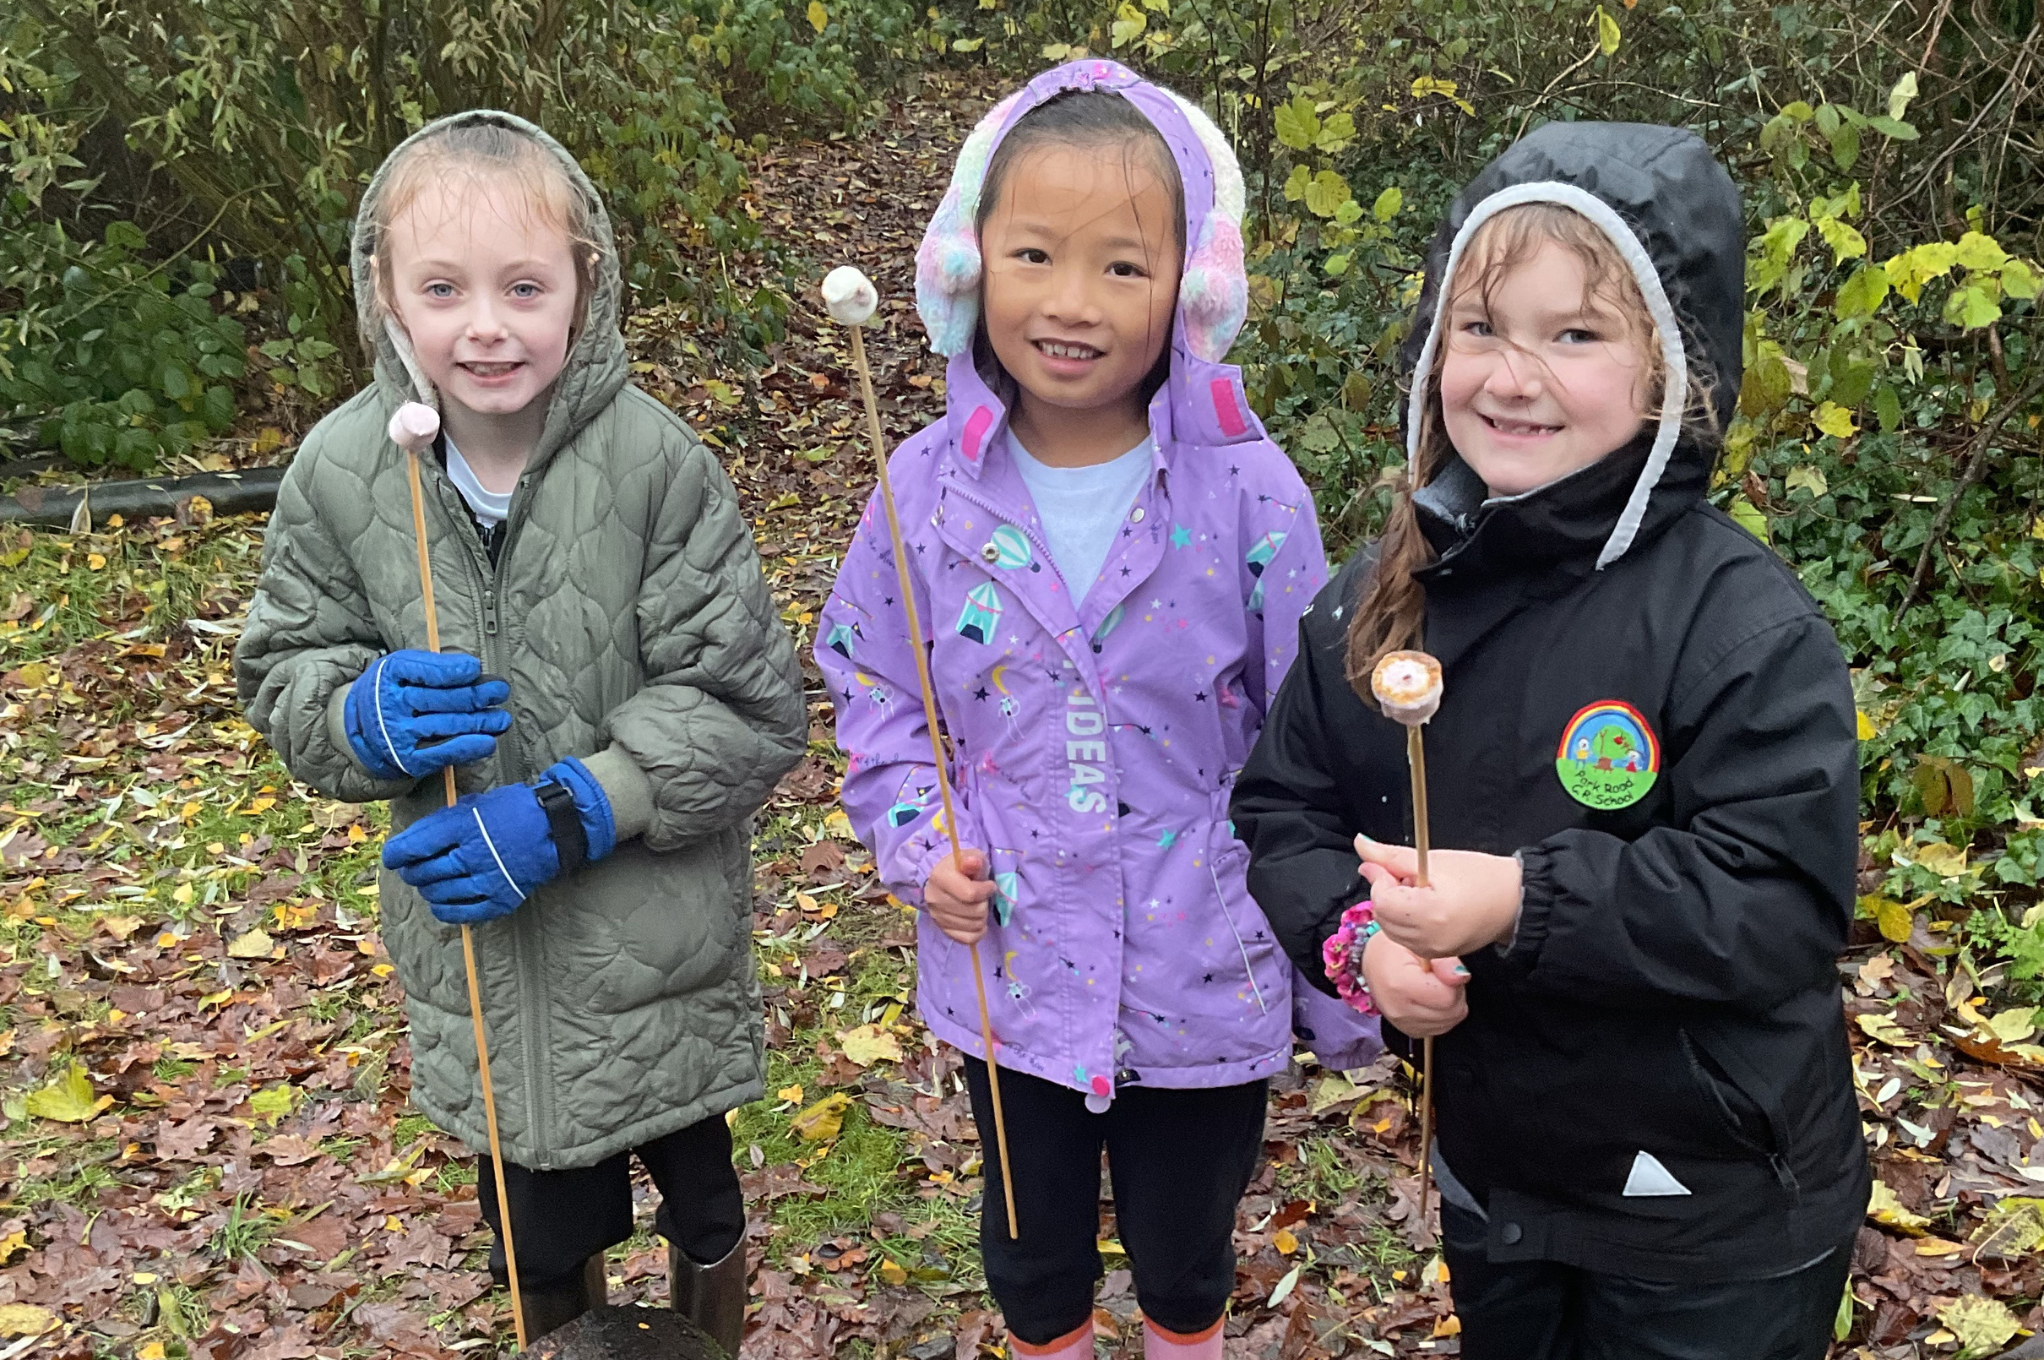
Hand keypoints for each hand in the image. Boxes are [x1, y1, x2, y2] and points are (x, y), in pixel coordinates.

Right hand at [345, 650, 510, 780]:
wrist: (366, 729)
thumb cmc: (397, 691)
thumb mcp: (406, 669)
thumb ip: (436, 667)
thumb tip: (476, 672)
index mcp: (389, 674)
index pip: (422, 671)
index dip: (450, 671)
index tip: (474, 669)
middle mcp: (390, 704)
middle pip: (439, 699)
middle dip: (475, 695)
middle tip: (501, 691)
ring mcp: (398, 734)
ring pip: (446, 725)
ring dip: (479, 722)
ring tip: (502, 718)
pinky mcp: (408, 759)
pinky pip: (442, 753)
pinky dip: (467, 748)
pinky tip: (487, 742)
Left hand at [383, 785, 552, 925]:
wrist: (556, 828)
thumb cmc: (514, 810)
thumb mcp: (477, 803)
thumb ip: (446, 821)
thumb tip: (413, 839)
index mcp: (466, 825)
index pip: (416, 845)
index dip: (396, 854)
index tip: (391, 857)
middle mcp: (474, 854)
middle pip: (424, 871)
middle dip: (411, 871)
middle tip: (412, 868)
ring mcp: (488, 880)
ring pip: (438, 893)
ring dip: (427, 888)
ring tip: (430, 881)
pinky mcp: (500, 899)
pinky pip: (460, 912)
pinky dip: (444, 909)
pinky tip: (441, 901)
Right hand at [924, 847, 994, 945]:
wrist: (939, 878)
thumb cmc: (959, 867)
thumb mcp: (970, 856)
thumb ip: (974, 860)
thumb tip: (973, 862)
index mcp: (940, 878)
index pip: (970, 894)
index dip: (986, 890)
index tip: (989, 885)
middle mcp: (935, 899)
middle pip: (974, 912)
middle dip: (984, 904)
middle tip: (983, 897)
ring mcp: (937, 917)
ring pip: (973, 926)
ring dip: (982, 917)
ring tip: (979, 907)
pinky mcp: (943, 929)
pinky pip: (967, 939)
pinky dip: (978, 932)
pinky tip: (978, 922)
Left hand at [1356, 837, 1522, 959]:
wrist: (1513, 900)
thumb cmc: (1479, 876)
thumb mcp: (1433, 859)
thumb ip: (1391, 856)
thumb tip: (1361, 845)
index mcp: (1430, 913)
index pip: (1382, 900)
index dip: (1382, 880)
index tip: (1393, 867)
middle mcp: (1429, 939)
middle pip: (1383, 917)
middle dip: (1387, 894)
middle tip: (1410, 877)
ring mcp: (1433, 951)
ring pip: (1390, 929)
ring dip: (1395, 908)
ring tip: (1420, 892)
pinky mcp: (1437, 955)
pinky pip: (1406, 939)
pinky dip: (1406, 922)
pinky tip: (1425, 908)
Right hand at [1359, 932, 1469, 1037]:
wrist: (1372, 961)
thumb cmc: (1392, 948)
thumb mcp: (1417, 942)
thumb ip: (1443, 958)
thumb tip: (1461, 975)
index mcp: (1399, 985)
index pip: (1448, 997)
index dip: (1453, 980)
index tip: (1443, 969)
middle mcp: (1399, 1010)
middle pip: (1451, 1011)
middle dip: (1454, 992)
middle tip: (1439, 976)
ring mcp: (1403, 1024)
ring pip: (1450, 1021)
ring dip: (1450, 1004)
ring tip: (1434, 986)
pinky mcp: (1409, 1030)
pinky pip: (1441, 1028)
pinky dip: (1442, 1013)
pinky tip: (1431, 998)